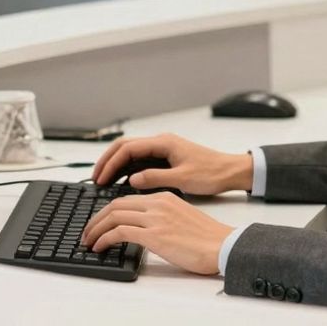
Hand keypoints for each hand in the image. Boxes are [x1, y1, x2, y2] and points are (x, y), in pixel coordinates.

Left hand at [81, 191, 232, 274]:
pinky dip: (104, 238)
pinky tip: (99, 247)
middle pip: (115, 205)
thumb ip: (162, 218)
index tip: (99, 223)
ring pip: (113, 216)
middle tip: (87, 232)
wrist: (223, 246)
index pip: (126, 199)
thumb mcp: (182, 219)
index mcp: (164, 197)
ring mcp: (155, 218)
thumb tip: (144, 229)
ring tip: (88, 241)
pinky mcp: (154, 235)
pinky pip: (120, 232)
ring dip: (95, 229)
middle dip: (96, 219)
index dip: (107, 211)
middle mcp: (157, 204)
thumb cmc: (207, 239)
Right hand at [92, 133, 252, 194]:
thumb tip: (131, 179)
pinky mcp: (166, 158)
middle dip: (108, 161)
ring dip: (116, 165)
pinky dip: (127, 169)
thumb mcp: (182, 179)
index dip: (110, 163)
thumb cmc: (211, 173)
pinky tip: (121, 182)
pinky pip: (141, 160)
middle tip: (95, 178)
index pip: (128, 148)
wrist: (231, 171)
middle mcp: (161, 142)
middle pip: (125, 147)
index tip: (100, 178)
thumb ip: (155, 177)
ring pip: (131, 153)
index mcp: (164, 143)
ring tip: (103, 181)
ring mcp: (163, 149)